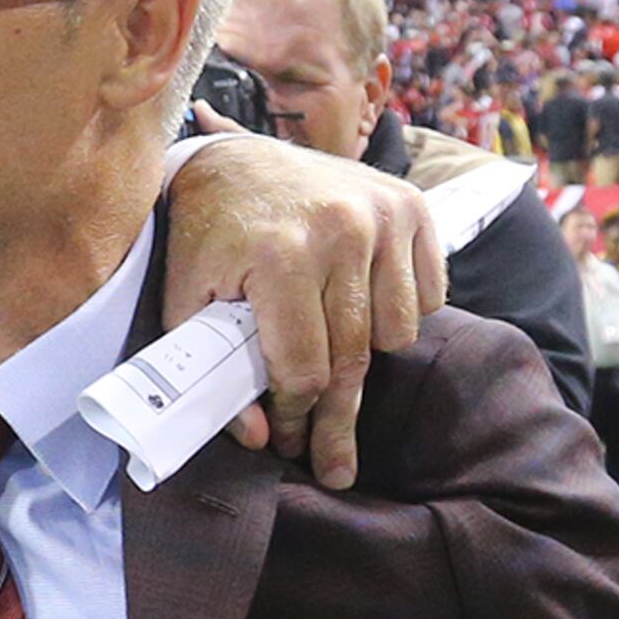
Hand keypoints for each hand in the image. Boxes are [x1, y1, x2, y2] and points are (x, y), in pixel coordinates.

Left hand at [162, 136, 444, 490]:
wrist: (237, 157)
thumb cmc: (210, 231)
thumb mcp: (188, 297)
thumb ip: (213, 368)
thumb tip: (261, 437)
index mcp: (282, 254)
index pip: (305, 367)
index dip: (295, 416)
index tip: (289, 443)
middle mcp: (342, 230)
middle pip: (353, 358)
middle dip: (335, 417)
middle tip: (333, 461)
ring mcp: (383, 214)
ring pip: (398, 333)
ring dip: (367, 352)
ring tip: (331, 342)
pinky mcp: (411, 205)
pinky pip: (429, 295)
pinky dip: (401, 310)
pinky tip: (361, 300)